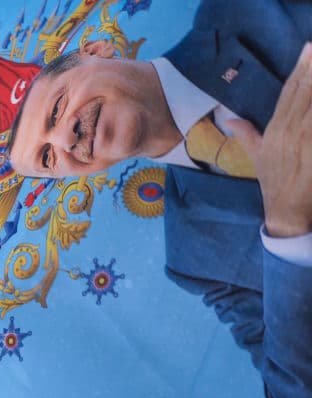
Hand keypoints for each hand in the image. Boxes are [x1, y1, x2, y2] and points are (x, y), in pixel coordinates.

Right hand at [227, 42, 311, 237]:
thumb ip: (247, 135)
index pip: (287, 93)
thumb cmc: (274, 184)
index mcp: (272, 131)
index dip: (298, 70)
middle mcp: (286, 132)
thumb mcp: (256, 158)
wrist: (287, 211)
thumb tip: (230, 120)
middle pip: (303, 92)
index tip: (308, 49)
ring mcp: (303, 140)